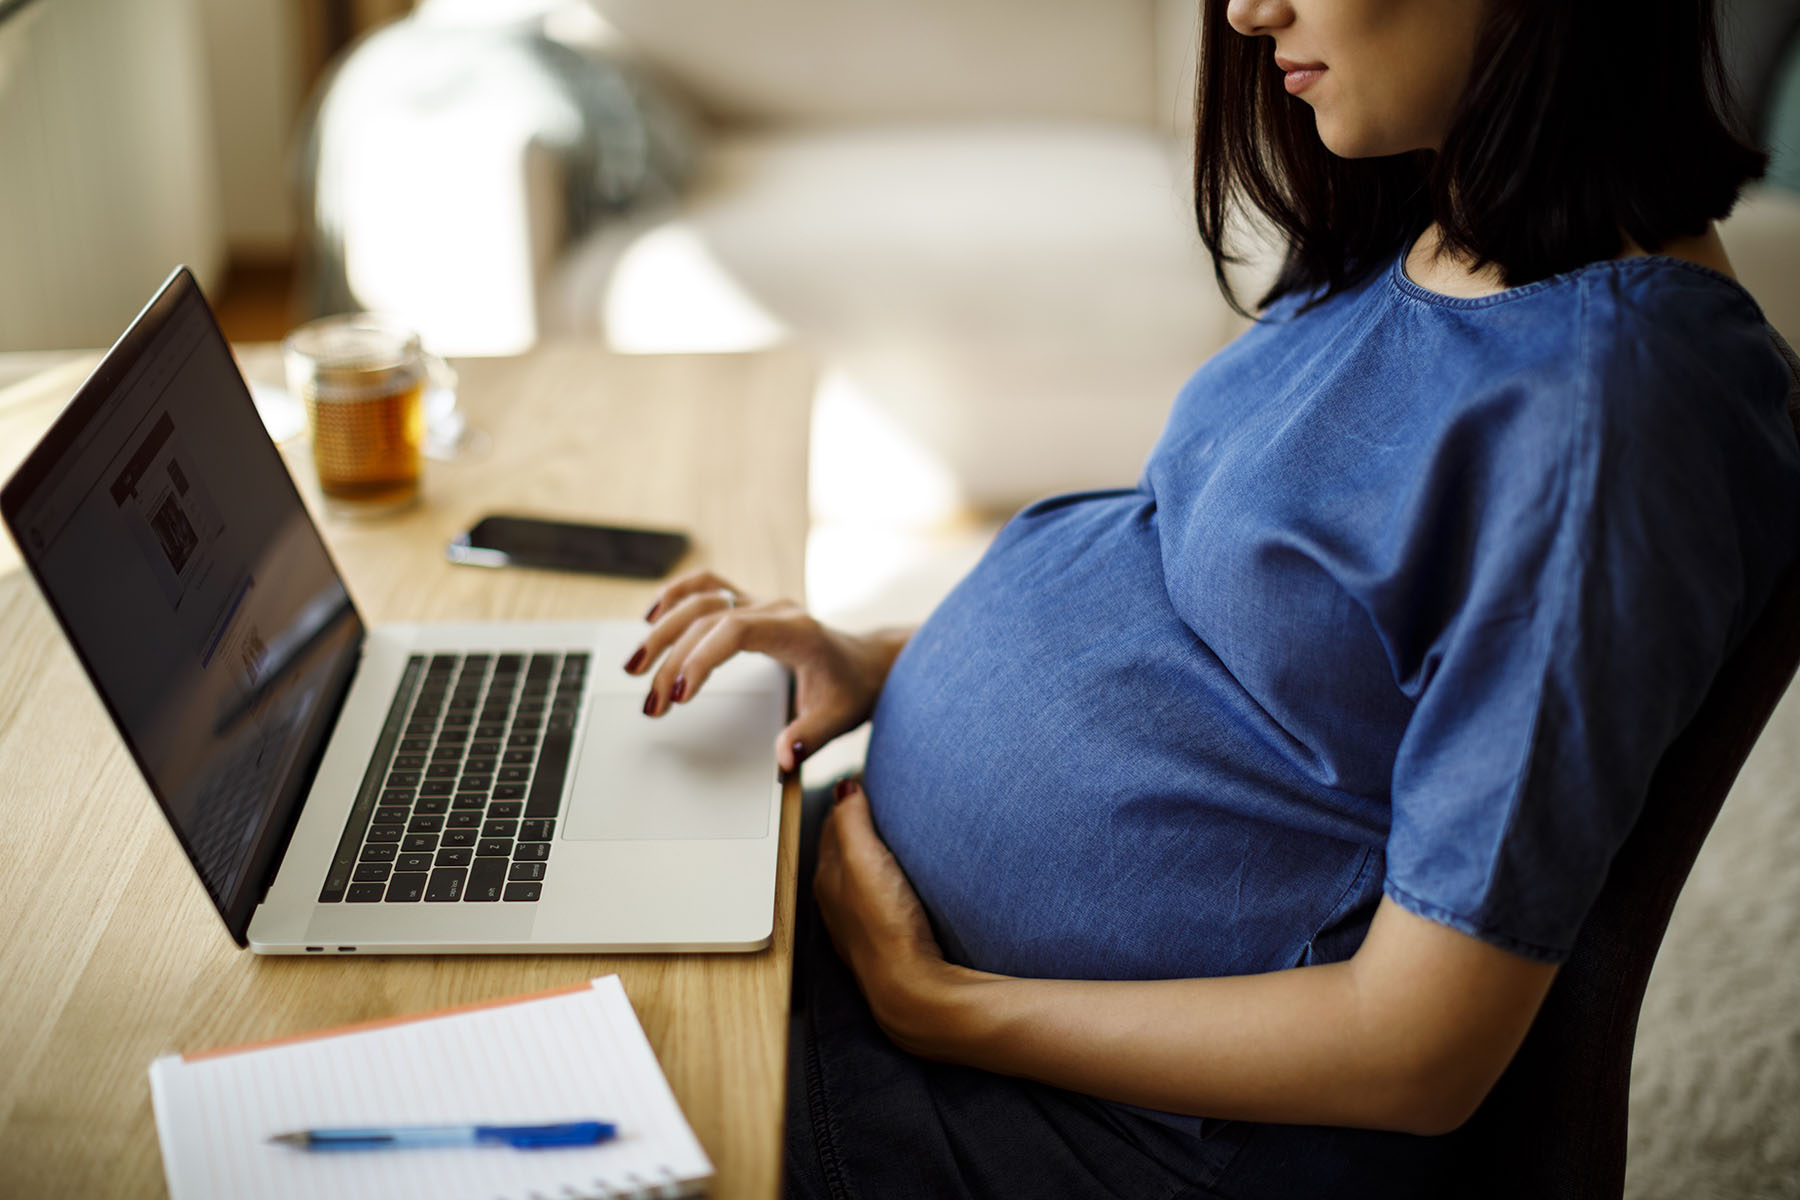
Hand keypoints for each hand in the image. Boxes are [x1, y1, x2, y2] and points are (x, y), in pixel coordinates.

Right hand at [624, 569, 909, 771]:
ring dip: (663, 629)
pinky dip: (676, 597)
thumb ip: (810, 736)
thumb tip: (783, 758)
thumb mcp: (839, 718)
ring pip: (701, 598)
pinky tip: (651, 617)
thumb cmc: (853, 689)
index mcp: (797, 631)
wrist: (870, 663)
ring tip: (634, 666)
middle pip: (708, 618)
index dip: (700, 658)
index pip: (736, 631)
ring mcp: (761, 603)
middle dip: (672, 659)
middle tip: (651, 704)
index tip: (678, 695)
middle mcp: (775, 609)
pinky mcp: (751, 606)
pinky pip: (707, 587)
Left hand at [814, 777, 961, 1055]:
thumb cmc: (887, 925)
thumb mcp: (865, 860)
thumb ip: (851, 821)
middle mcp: (836, 902)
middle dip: (853, 827)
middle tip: (875, 804)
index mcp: (828, 878)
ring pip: (857, 878)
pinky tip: (897, 886)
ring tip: (887, 840)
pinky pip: (876, 901)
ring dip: (868, 857)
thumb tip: (844, 787)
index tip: (863, 782)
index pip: (832, 826)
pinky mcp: (883, 943)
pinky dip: (882, 884)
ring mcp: (858, 926)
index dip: (847, 802)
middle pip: (842, 853)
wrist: (911, 990)